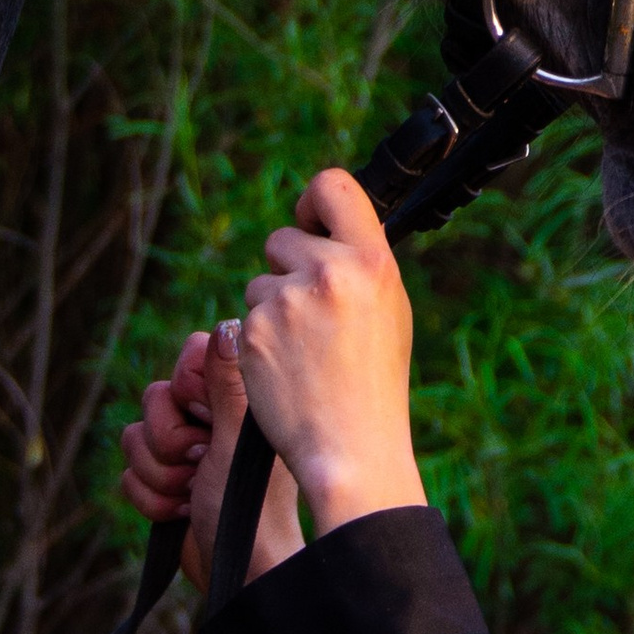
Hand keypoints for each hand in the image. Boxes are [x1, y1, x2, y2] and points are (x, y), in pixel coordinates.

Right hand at [119, 325, 301, 590]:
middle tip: (203, 463)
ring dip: (160, 475)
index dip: (188, 388)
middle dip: (170, 441)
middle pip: (155, 398)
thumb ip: (227, 383)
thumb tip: (227, 326)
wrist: (240, 570)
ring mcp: (187, 452)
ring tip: (194, 495)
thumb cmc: (251, 506)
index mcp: (238, 398)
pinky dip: (152, 498)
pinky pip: (128, 473)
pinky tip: (182, 513)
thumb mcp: (237, 438)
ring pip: (135, 437)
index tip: (209, 419)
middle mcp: (212, 418)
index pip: (190, 355)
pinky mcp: (166, 482)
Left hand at [236, 167, 426, 537]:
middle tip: (309, 317)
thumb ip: (357, 266)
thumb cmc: (374, 385)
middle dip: (286, 269)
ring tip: (304, 355)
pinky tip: (284, 371)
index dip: (313, 202)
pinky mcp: (252, 331)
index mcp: (372, 262)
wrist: (350, 448)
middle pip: (282, 239)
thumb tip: (324, 232)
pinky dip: (258, 341)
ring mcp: (285, 301)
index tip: (310, 223)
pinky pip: (245, 318)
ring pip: (259, 283)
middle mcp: (328, 272)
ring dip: (272, 310)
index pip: (332, 185)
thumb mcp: (388, 311)